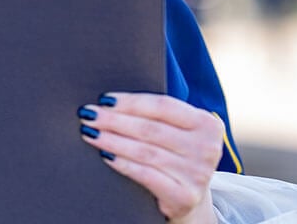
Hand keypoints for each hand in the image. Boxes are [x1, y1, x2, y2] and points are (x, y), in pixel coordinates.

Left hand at [78, 92, 223, 222]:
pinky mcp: (185, 196)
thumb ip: (157, 114)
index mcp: (208, 124)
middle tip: (89, 115)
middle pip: (151, 129)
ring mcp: (197, 173)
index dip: (131, 102)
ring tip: (90, 133)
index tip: (104, 99)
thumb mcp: (178, 131)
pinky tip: (105, 155)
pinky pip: (146, 175)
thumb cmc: (176, 155)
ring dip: (112, 140)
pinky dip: (123, 164)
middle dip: (114, 120)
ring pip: (145, 151)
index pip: (163, 106)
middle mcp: (207, 148)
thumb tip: (110, 101)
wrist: (188, 197)